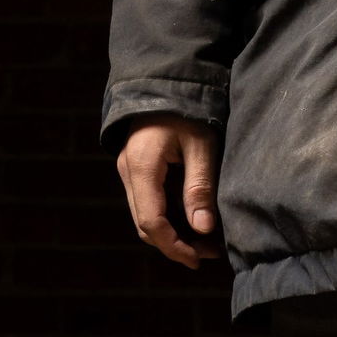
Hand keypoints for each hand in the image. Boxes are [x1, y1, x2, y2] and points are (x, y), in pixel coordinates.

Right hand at [116, 115, 221, 268]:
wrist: (166, 77)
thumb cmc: (188, 106)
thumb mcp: (202, 144)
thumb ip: (200, 187)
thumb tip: (204, 229)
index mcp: (142, 167)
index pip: (152, 222)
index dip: (174, 246)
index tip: (199, 259)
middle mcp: (128, 171)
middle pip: (145, 225)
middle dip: (175, 245)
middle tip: (208, 253)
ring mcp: (128, 170)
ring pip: (145, 217)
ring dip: (172, 234)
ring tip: (205, 240)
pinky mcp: (135, 168)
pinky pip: (147, 203)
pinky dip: (168, 218)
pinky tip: (192, 219)